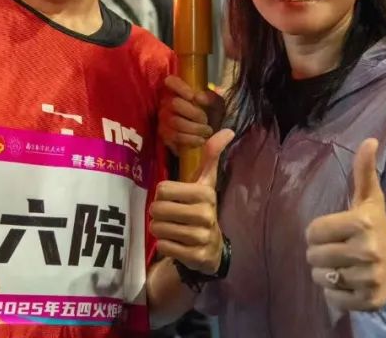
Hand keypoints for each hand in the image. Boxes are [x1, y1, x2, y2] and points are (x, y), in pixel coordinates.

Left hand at [150, 129, 233, 274]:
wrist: (210, 248)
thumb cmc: (200, 208)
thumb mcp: (205, 182)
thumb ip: (211, 155)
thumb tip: (228, 130)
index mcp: (205, 192)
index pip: (162, 189)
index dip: (162, 195)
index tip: (174, 199)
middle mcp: (205, 213)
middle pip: (158, 209)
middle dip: (158, 214)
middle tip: (169, 216)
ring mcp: (201, 236)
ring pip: (159, 228)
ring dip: (160, 229)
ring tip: (171, 229)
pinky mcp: (195, 255)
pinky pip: (164, 246)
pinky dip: (164, 245)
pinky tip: (176, 243)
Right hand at [158, 75, 224, 153]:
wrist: (208, 137)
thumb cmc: (210, 115)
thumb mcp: (217, 105)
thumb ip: (211, 98)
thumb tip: (198, 97)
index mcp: (179, 91)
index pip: (171, 81)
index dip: (180, 87)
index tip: (192, 96)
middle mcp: (167, 103)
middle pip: (175, 103)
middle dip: (194, 113)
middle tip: (206, 120)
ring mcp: (164, 119)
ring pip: (177, 121)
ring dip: (196, 128)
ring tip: (207, 131)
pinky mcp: (165, 135)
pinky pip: (176, 136)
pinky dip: (191, 139)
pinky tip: (200, 140)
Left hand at [305, 139, 385, 311]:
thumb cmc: (376, 229)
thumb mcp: (369, 200)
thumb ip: (364, 171)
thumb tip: (370, 140)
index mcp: (363, 223)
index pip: (314, 231)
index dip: (317, 232)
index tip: (332, 232)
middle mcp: (368, 250)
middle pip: (314, 255)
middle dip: (319, 254)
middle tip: (336, 250)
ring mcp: (369, 278)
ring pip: (321, 278)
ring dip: (325, 273)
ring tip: (341, 266)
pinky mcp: (368, 301)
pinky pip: (332, 299)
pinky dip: (334, 293)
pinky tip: (348, 282)